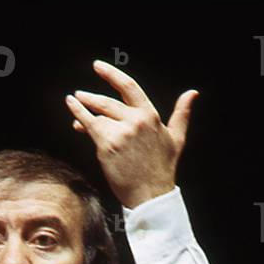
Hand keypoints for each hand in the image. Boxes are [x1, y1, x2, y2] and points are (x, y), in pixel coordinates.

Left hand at [65, 59, 198, 208]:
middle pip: (108, 102)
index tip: (99, 67)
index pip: (129, 87)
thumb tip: (192, 93)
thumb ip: (182, 114)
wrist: (151, 196)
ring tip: (74, 102)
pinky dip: (78, 114)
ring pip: (98, 115)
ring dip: (83, 107)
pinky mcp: (108, 145)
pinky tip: (71, 106)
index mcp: (150, 116)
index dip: (112, 75)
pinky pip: (90, 125)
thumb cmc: (163, 170)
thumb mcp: (177, 139)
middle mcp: (135, 120)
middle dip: (92, 97)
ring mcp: (121, 132)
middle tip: (81, 94)